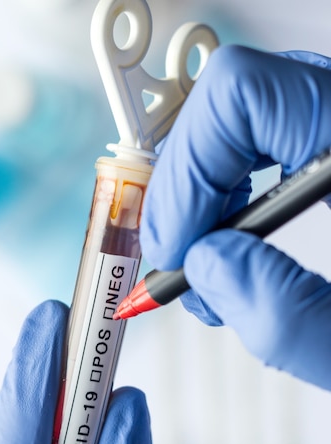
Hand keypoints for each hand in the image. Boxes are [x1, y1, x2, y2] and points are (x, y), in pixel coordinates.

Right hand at [140, 45, 330, 388]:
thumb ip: (292, 318)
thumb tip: (210, 268)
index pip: (243, 96)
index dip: (189, 172)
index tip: (179, 246)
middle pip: (234, 103)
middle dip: (188, 190)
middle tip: (185, 263)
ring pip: (245, 121)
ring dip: (207, 194)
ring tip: (211, 264)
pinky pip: (268, 140)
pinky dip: (234, 191)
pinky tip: (237, 241)